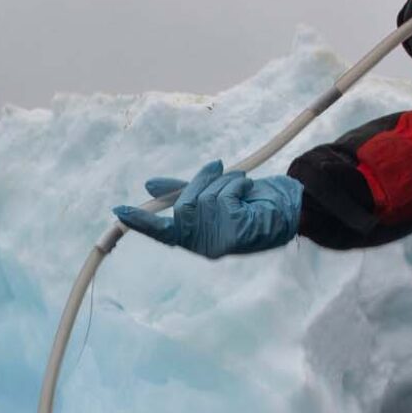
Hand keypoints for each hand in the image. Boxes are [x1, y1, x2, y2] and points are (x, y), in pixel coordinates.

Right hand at [112, 160, 303, 257]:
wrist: (291, 210)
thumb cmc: (250, 204)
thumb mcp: (213, 195)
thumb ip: (183, 190)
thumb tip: (150, 185)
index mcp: (194, 238)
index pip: (162, 232)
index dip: (141, 221)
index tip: (119, 212)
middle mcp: (204, 244)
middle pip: (185, 205)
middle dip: (200, 182)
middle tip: (218, 168)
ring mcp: (220, 239)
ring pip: (206, 197)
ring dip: (224, 181)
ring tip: (240, 185)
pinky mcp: (236, 230)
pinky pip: (224, 195)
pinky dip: (236, 185)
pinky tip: (247, 190)